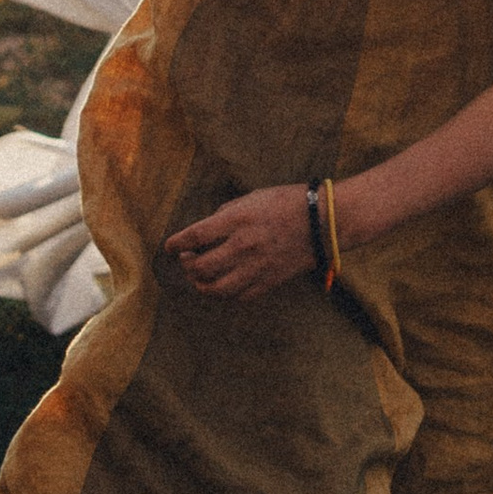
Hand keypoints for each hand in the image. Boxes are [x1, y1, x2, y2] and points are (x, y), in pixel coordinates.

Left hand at [167, 184, 314, 299]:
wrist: (324, 221)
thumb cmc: (289, 202)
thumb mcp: (254, 197)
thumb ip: (227, 213)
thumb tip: (209, 228)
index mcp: (237, 220)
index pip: (194, 236)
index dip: (175, 243)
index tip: (168, 247)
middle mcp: (243, 246)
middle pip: (200, 267)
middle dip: (186, 265)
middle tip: (185, 260)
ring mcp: (256, 267)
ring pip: (216, 288)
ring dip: (201, 285)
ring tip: (199, 278)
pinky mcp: (268, 281)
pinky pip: (239, 296)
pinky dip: (226, 293)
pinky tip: (223, 285)